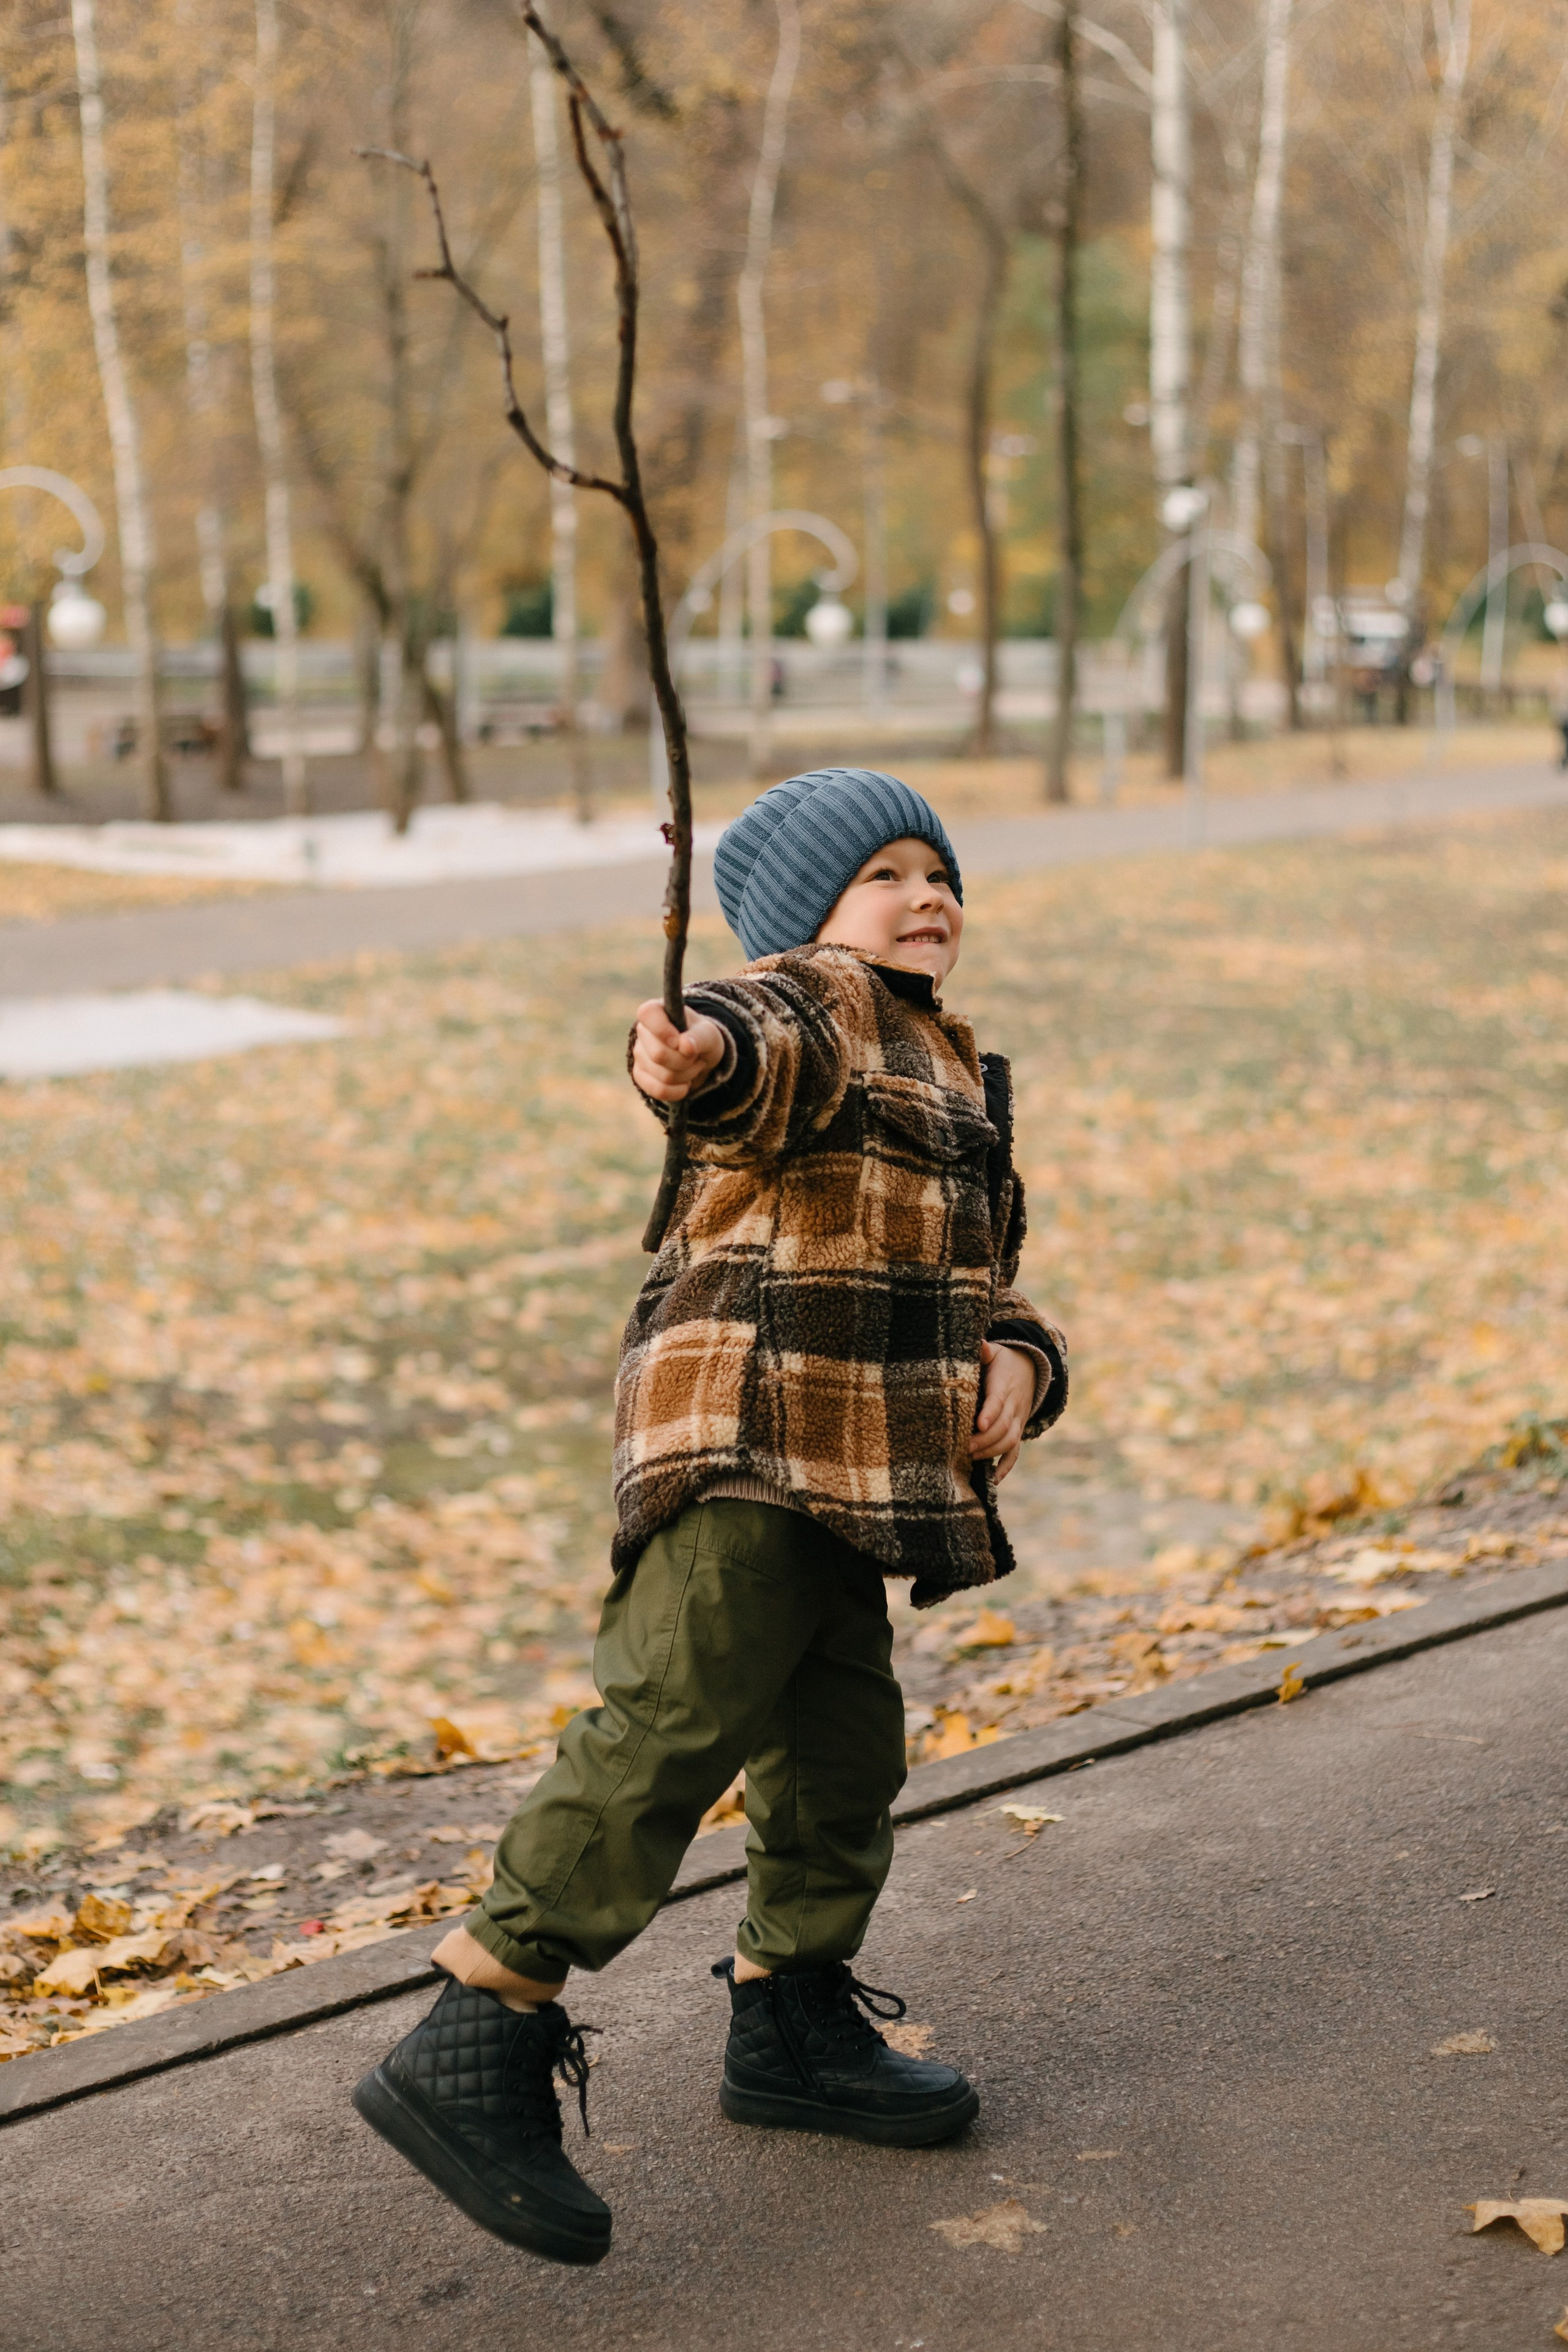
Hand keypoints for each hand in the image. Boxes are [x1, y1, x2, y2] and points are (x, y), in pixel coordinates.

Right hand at [631, 999, 725, 1102]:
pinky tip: (685, 1082)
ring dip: (687, 1075)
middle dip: (686, 1060)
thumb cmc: (701, 1038)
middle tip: (695, 1055)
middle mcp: (643, 1032)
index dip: (663, 1030)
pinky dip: (679, 1090)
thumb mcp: (708, 1034)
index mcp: (656, 1011)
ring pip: (663, 1076)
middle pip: (659, 1055)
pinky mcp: (640, 1075)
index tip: (679, 1041)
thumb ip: (699, 1037)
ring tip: (692, 1064)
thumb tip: (685, 1046)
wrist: (700, 1057)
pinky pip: (659, 1090)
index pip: (647, 1014)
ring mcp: (639, 1055)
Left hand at [971, 1339, 1034, 1482]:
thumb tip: (979, 1344)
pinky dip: (1005, 1466)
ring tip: (970, 1457)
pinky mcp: (1018, 1430)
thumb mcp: (996, 1351)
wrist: (1031, 1370)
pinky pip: (1015, 1452)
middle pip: (1003, 1426)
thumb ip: (985, 1351)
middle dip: (985, 1439)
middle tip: (964, 1447)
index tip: (979, 1424)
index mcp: (1005, 1385)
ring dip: (991, 1452)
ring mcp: (1018, 1421)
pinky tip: (993, 1480)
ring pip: (1009, 1441)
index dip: (990, 1413)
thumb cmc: (1003, 1362)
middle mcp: (1014, 1406)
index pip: (998, 1401)